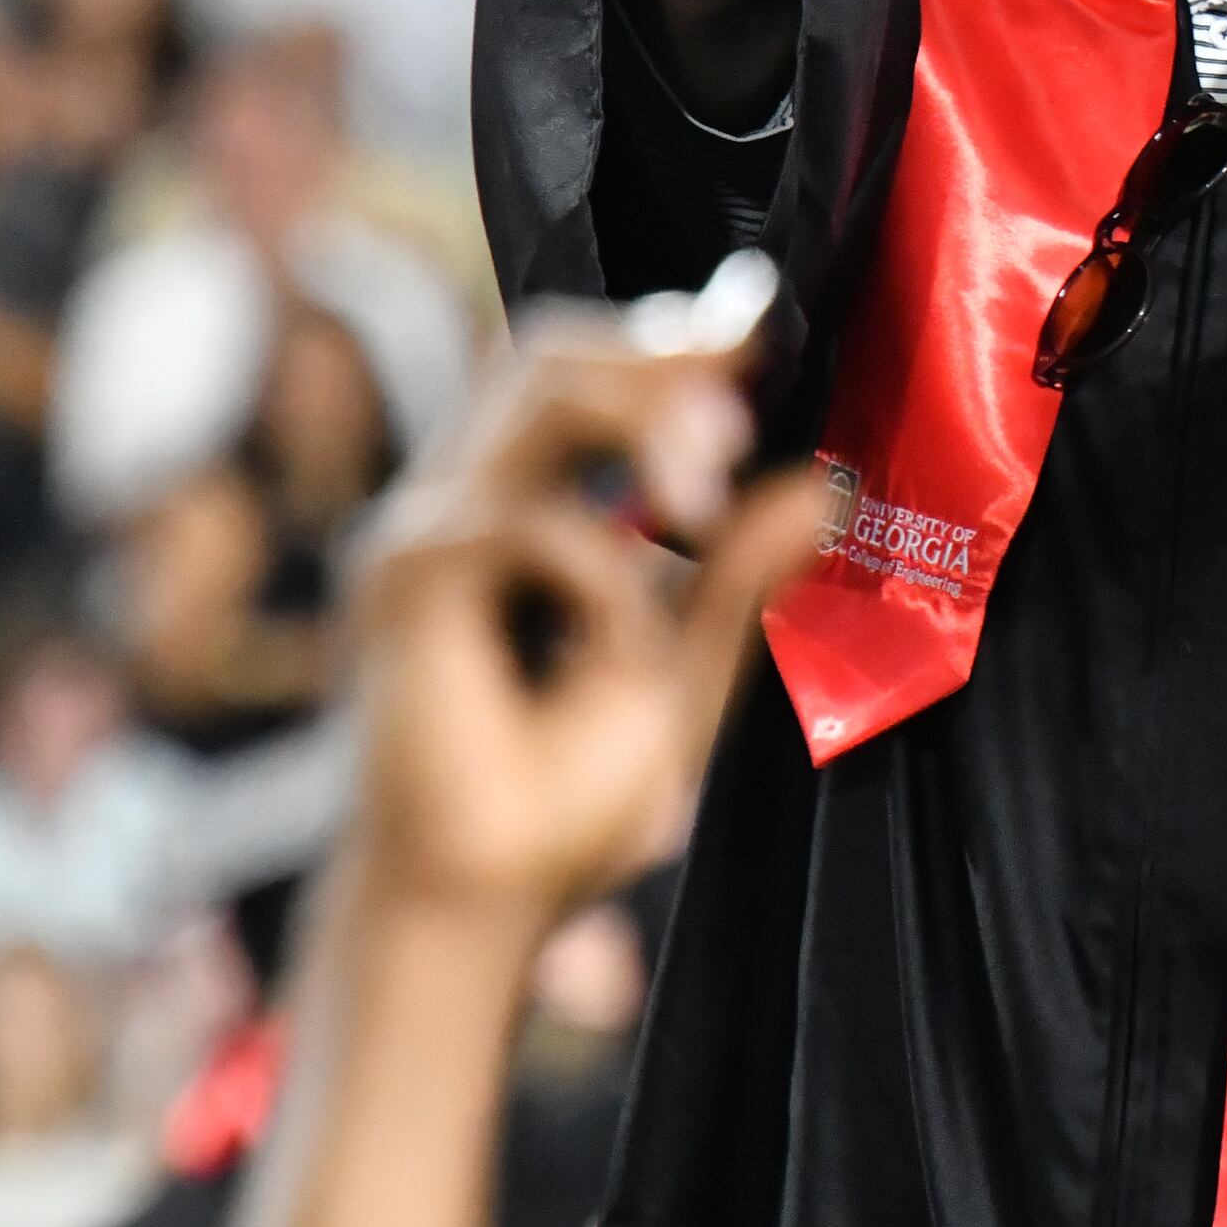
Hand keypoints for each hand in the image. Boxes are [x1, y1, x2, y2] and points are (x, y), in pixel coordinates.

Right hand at [340, 304, 823, 934]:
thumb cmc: (561, 803)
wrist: (482, 909)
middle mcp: (466, 498)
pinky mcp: (405, 580)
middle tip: (745, 405)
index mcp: (527, 507)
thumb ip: (740, 578)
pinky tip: (619, 644)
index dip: (677, 338)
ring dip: (642, 417)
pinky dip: (596, 569)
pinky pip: (517, 519)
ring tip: (707, 488)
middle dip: (662, 360)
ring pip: (537, 389)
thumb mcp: (685, 672)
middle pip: (557, 352)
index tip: (764, 318)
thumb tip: (821, 485)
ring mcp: (428, 531)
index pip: (592, 374)